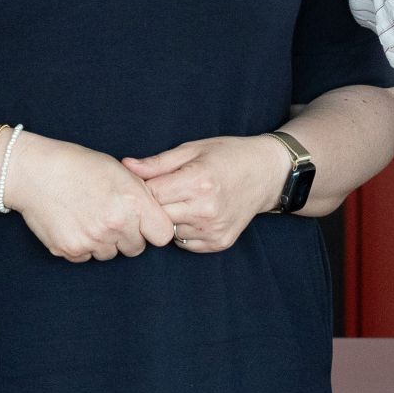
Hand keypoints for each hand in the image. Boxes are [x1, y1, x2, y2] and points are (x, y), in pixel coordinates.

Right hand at [10, 137, 177, 261]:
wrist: (34, 172)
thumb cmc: (79, 166)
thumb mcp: (120, 171)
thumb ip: (142, 196)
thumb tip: (158, 216)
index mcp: (133, 202)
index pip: (162, 235)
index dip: (153, 229)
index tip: (144, 222)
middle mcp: (115, 224)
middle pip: (136, 248)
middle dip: (127, 236)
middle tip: (110, 216)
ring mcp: (92, 240)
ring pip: (110, 254)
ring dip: (104, 242)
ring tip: (88, 216)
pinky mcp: (70, 250)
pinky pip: (87, 257)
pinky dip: (82, 245)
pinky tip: (73, 223)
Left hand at [125, 135, 284, 253]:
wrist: (268, 173)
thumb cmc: (228, 155)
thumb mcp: (193, 149)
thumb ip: (158, 162)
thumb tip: (125, 166)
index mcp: (198, 181)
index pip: (151, 195)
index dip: (142, 189)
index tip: (144, 182)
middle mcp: (206, 209)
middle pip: (157, 217)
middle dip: (152, 206)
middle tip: (162, 192)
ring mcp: (213, 229)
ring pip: (168, 232)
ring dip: (168, 219)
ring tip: (182, 201)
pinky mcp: (219, 243)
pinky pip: (184, 243)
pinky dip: (183, 230)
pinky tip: (194, 214)